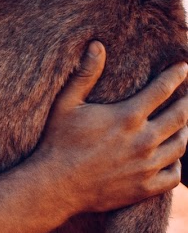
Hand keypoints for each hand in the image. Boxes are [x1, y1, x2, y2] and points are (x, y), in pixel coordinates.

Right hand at [35, 42, 187, 216]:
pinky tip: (172, 158)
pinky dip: (177, 165)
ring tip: (183, 124)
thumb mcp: (66, 103)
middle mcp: (143, 141)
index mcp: (127, 117)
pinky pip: (174, 175)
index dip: (175, 76)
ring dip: (185, 131)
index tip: (183, 66)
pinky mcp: (145, 188)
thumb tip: (98, 45)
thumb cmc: (58, 140)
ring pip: (181, 145)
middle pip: (180, 117)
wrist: (56, 185)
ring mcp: (147, 166)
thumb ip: (85, 74)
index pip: (162, 90)